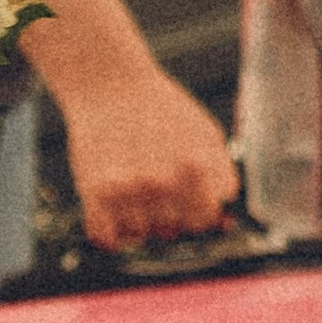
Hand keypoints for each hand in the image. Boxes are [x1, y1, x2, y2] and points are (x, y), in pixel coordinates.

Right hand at [64, 65, 240, 249]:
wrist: (111, 85)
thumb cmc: (161, 109)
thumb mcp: (207, 135)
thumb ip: (221, 177)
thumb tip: (226, 219)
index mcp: (195, 168)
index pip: (203, 221)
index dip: (196, 215)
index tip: (188, 207)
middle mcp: (162, 182)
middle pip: (170, 231)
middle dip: (167, 217)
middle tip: (157, 193)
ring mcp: (127, 190)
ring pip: (138, 235)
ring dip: (136, 222)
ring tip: (133, 190)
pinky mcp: (95, 192)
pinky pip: (106, 237)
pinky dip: (110, 232)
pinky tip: (114, 211)